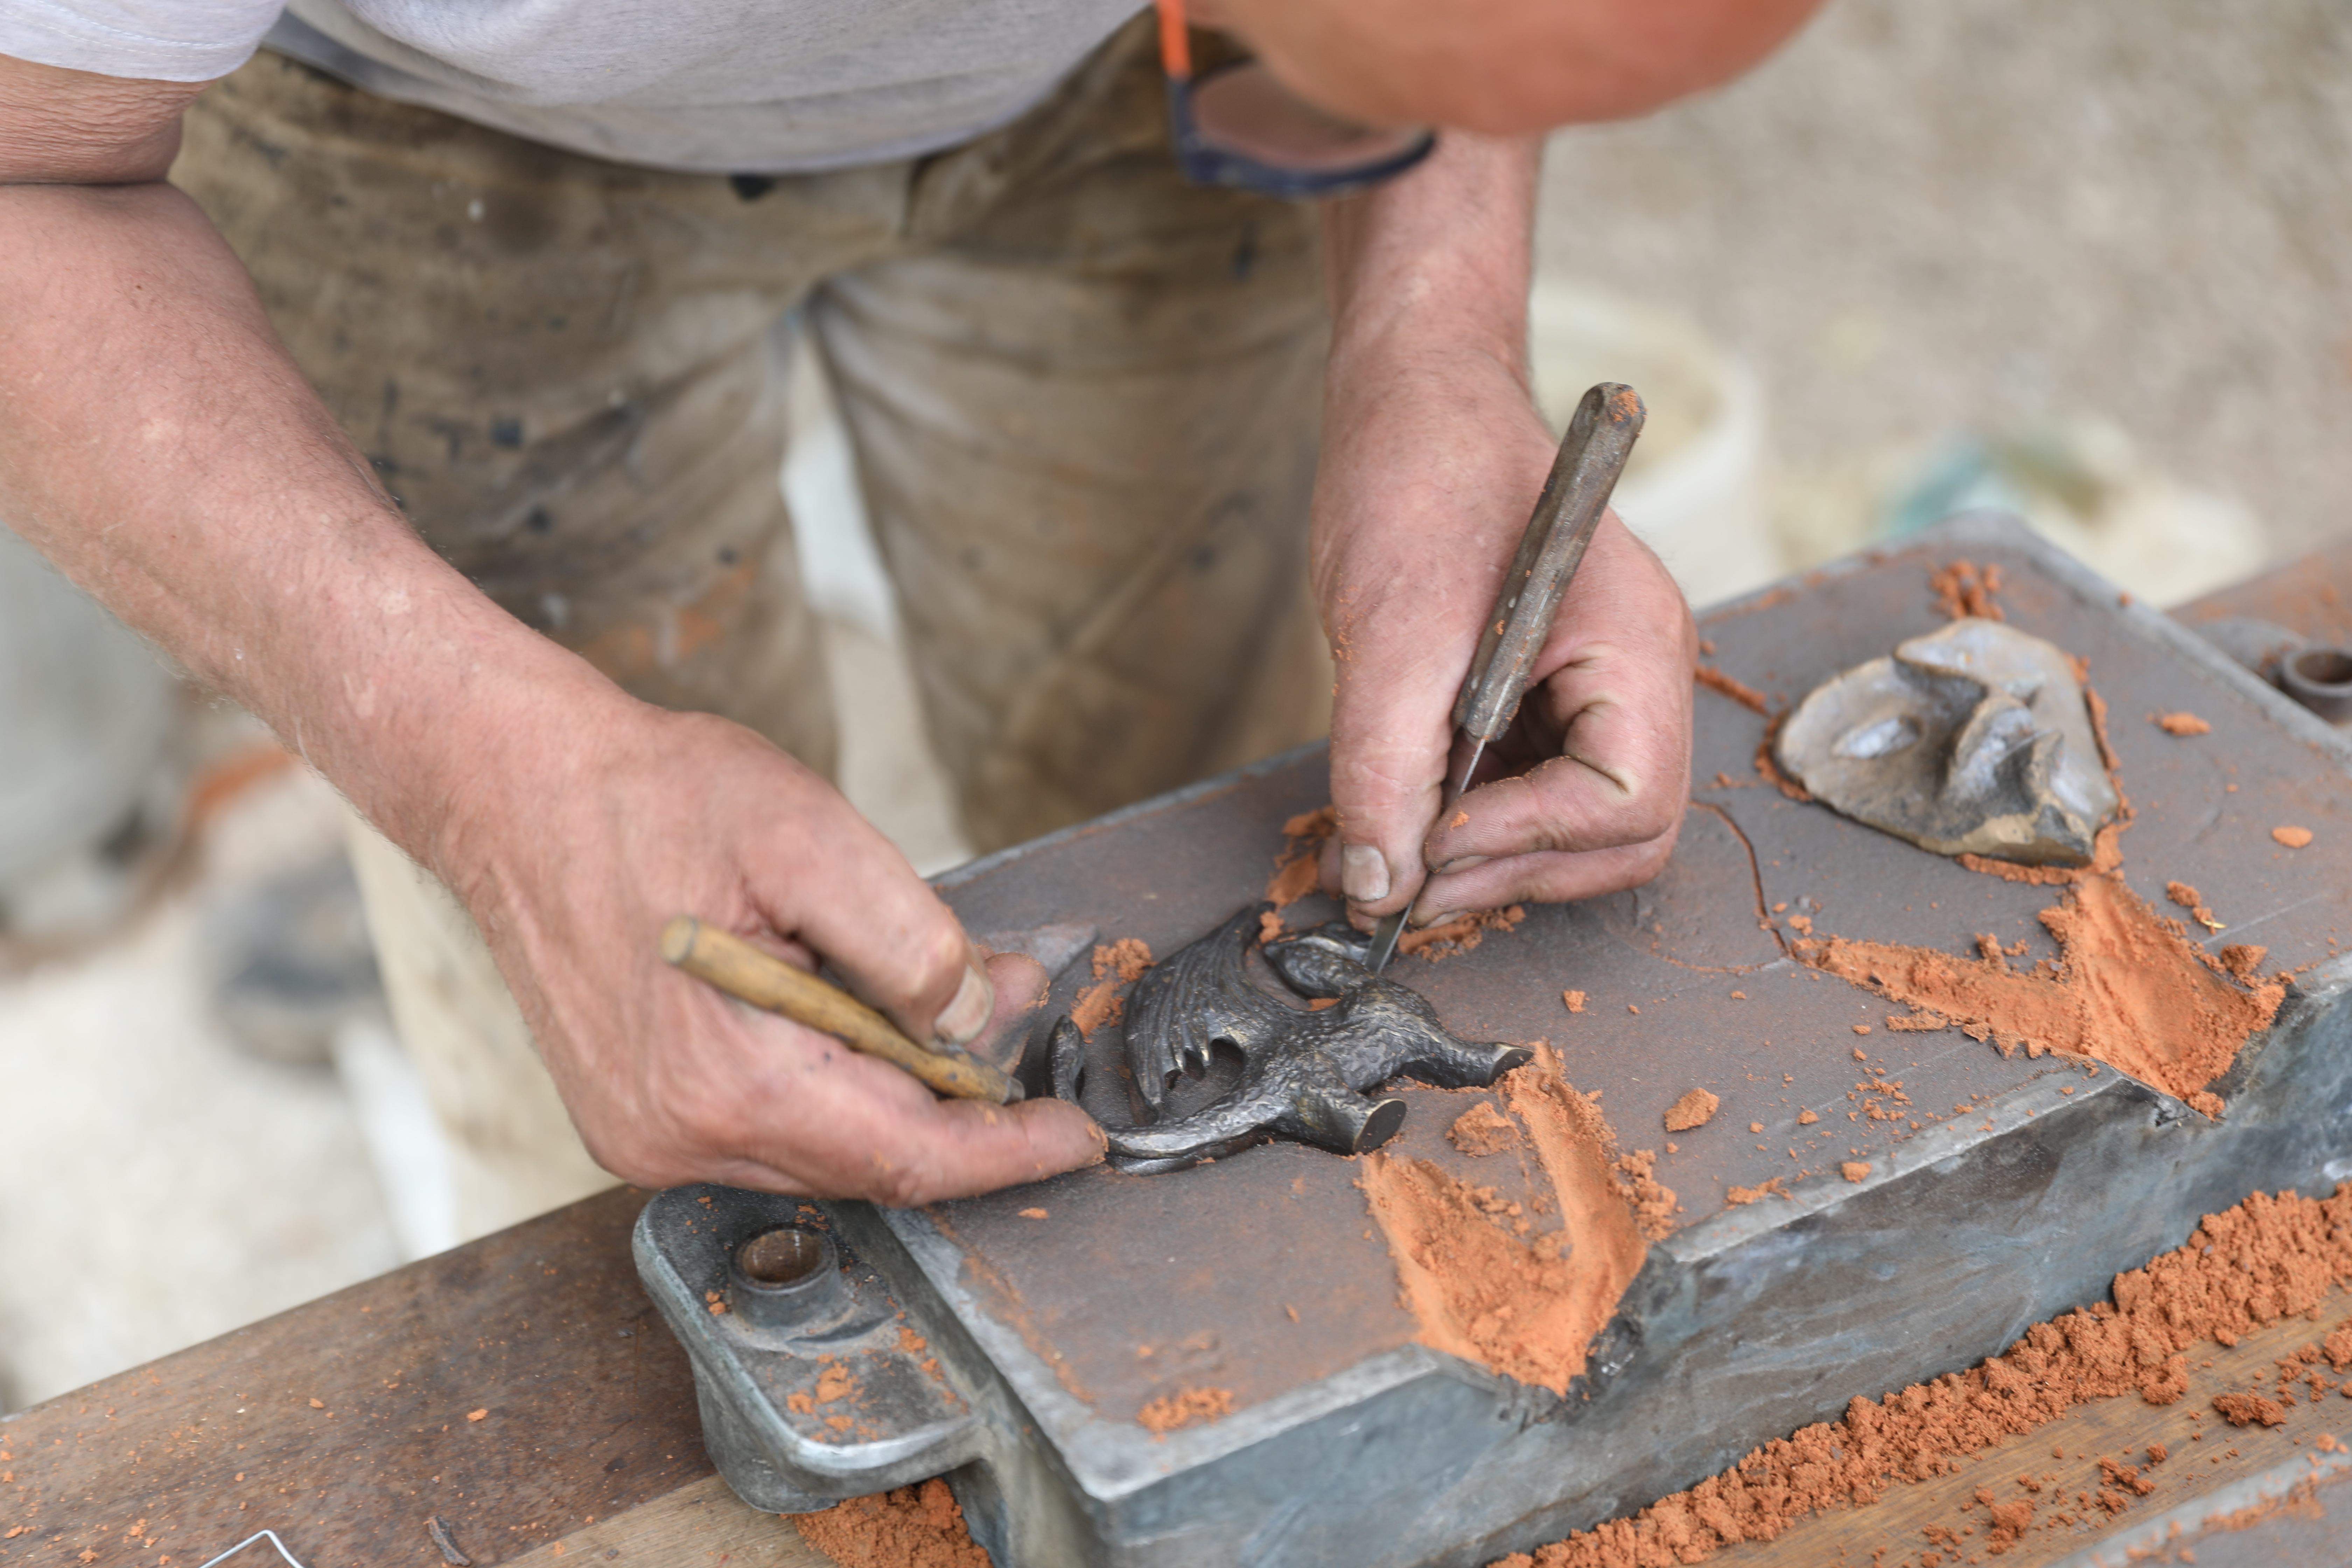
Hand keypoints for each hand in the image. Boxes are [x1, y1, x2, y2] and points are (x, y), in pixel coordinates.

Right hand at [439, 693, 1105, 1205]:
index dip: (1005, 1153)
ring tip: (931, 992)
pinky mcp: (633, 1119)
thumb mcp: (809, 837)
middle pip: (868, 1160)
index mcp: (727, 1083)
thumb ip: (909, 941)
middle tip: (1013, 1006)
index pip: (907, 1156)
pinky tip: (842, 1009)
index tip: (1077, 1142)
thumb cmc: (651, 797)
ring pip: (821, 1148)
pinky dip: (830, 1083)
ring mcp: (646, 1137)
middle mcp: (678, 1136)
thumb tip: (983, 1017)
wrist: (515, 787)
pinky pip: (766, 1128)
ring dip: (893, 1087)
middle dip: (959, 1099)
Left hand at [1313, 350, 1696, 928]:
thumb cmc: (1419, 474)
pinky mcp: (1547, 697)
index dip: (1530, 840)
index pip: (1630, 800)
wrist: (1412, 400)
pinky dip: (1471, 820)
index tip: (1432, 842)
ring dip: (1489, 856)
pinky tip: (1407, 812)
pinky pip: (1533, 790)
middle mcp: (1637, 674)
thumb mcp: (1390, 630)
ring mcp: (1598, 688)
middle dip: (1513, 868)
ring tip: (1396, 852)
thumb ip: (1385, 766)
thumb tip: (1378, 886)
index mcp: (1635, 644)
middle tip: (1405, 883)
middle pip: (1620, 835)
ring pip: (1576, 829)